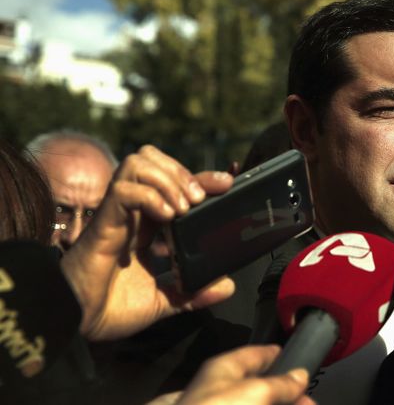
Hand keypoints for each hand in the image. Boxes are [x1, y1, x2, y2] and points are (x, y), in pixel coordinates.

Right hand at [60, 145, 234, 340]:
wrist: (76, 325)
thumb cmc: (110, 309)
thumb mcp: (163, 301)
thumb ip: (193, 292)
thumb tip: (226, 286)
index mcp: (147, 224)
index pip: (174, 183)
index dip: (200, 177)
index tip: (226, 183)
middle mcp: (132, 213)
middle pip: (153, 159)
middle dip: (183, 172)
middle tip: (200, 199)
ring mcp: (117, 214)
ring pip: (138, 163)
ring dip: (168, 178)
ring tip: (184, 207)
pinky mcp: (103, 222)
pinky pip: (124, 189)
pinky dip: (150, 196)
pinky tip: (167, 216)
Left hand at [174, 345, 313, 404]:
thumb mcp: (256, 391)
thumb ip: (281, 383)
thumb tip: (300, 375)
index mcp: (223, 370)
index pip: (253, 355)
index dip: (275, 355)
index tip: (296, 357)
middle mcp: (222, 392)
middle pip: (260, 386)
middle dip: (287, 392)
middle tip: (308, 399)